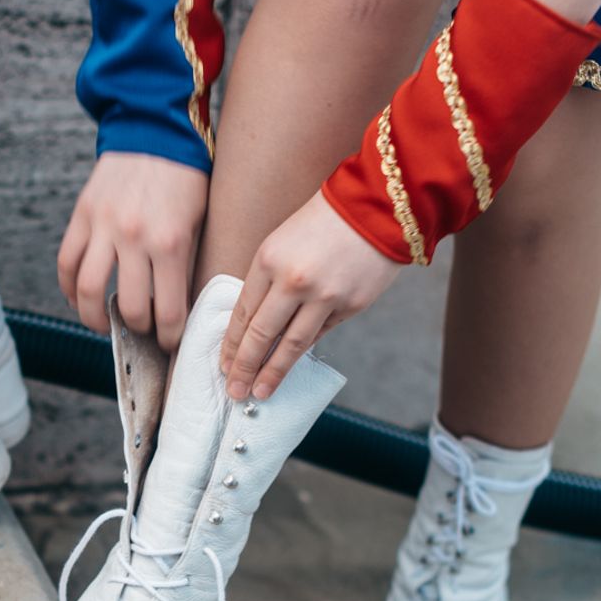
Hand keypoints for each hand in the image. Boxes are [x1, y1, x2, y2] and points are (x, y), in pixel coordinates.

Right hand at [58, 151, 208, 350]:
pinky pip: (67, 262)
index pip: (168, 311)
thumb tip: (176, 307)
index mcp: (171, 242)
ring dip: (94, 318)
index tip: (169, 341)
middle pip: (129, 308)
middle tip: (142, 331)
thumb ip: (185, 264)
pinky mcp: (82, 216)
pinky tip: (78, 299)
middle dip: (138, 329)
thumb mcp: (198, 222)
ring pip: (88, 291)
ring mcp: (104, 227)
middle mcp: (135, 238)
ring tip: (104, 325)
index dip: (169, 336)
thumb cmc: (185, 178)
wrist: (154, 131)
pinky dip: (69, 289)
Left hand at [221, 191, 402, 400]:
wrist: (375, 208)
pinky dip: (304, 350)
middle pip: (261, 335)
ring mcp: (325, 296)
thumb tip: (254, 327)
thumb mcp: (280, 244)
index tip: (225, 366)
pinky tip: (291, 365)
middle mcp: (293, 281)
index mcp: (268, 261)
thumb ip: (266, 283)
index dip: (232, 345)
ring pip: (292, 345)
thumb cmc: (320, 224)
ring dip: (273, 372)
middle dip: (245, 367)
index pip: (243, 313)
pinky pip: (321, 334)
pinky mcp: (351, 305)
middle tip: (235, 391)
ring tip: (260, 392)